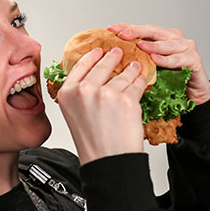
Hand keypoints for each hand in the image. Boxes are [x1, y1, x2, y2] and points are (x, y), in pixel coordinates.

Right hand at [57, 47, 146, 164]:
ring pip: (122, 74)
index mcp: (67, 93)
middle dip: (113, 56)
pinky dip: (141, 81)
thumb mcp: (74, 113)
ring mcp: (105, 94)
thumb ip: (79, 92)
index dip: (91, 56)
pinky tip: (142, 79)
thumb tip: (94, 75)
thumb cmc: (91, 141)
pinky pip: (136, 84)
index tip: (98, 50)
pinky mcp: (125, 99)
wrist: (107, 160)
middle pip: (102, 65)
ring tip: (135, 67)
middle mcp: (84, 90)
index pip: (80, 66)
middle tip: (118, 52)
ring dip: (131, 70)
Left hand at [108, 23, 209, 104]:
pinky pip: (177, 59)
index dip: (125, 28)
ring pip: (166, 44)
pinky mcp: (193, 60)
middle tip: (122, 35)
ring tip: (139, 46)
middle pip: (151, 32)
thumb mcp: (148, 67)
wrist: (192, 92)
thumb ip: (135, 59)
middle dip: (135, 32)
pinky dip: (166, 59)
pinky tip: (155, 59)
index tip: (110, 28)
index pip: (140, 30)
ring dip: (151, 45)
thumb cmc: (168, 80)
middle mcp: (172, 38)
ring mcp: (184, 47)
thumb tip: (110, 60)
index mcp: (160, 38)